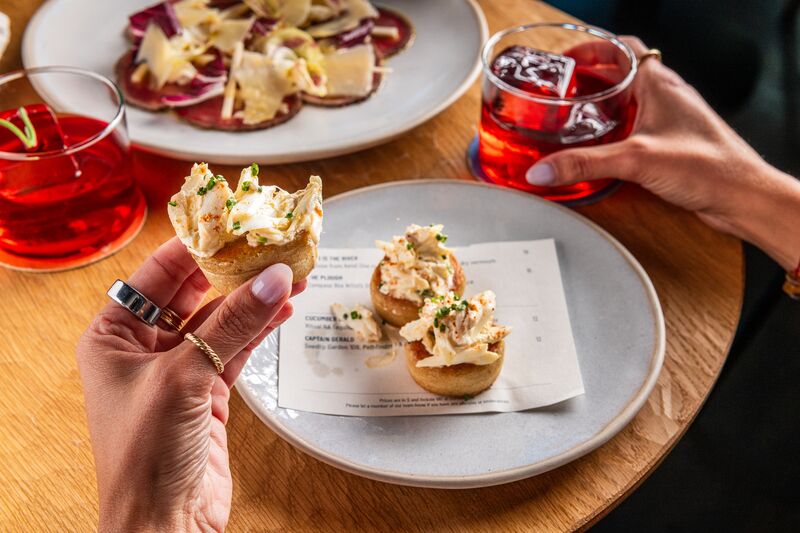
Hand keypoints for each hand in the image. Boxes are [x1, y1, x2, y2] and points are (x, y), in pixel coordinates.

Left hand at [77, 238, 304, 531]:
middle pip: (192, 293)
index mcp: (113, 336)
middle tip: (271, 247)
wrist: (165, 525)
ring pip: (220, 320)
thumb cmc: (146, 456)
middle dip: (232, 271)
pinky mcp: (207, 392)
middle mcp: (142, 348)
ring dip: (253, 299)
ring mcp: (178, 370)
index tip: (235, 223)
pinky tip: (284, 307)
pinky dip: (260, 328)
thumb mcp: (186, 377)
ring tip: (290, 273)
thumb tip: (274, 278)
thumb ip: (233, 324)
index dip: (196, 246)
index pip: (156, 274)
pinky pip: (236, 348)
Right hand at [526, 37, 799, 269]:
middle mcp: (666, 97)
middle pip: (621, 74)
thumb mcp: (635, 159)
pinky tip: (601, 149)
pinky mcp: (670, 144)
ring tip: (574, 118)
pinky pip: (636, 128)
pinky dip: (614, 131)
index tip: (566, 59)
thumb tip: (544, 168)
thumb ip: (585, 163)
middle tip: (563, 90)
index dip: (592, 49)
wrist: (742, 197)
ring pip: (629, 102)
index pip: (622, 48)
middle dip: (589, 79)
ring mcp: (669, 120)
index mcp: (660, 85)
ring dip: (602, 106)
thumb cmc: (709, 166)